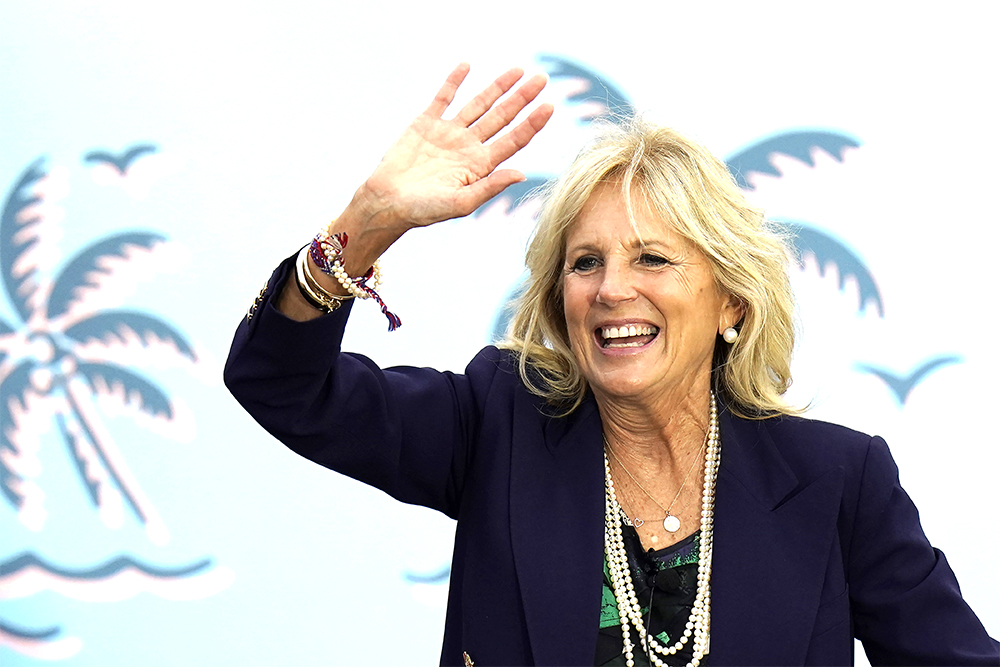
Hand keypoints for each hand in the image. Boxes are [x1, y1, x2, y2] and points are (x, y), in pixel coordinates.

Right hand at [357, 63, 552, 230]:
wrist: (387, 202)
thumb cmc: (424, 210)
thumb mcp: (460, 203)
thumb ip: (490, 187)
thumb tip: (521, 174)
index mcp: (481, 165)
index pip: (514, 140)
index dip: (532, 123)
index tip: (549, 106)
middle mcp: (469, 146)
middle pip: (502, 117)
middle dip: (522, 98)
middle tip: (541, 79)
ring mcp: (449, 133)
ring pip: (479, 104)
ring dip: (497, 87)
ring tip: (517, 70)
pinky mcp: (426, 123)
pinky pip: (443, 98)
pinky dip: (454, 82)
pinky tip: (467, 66)